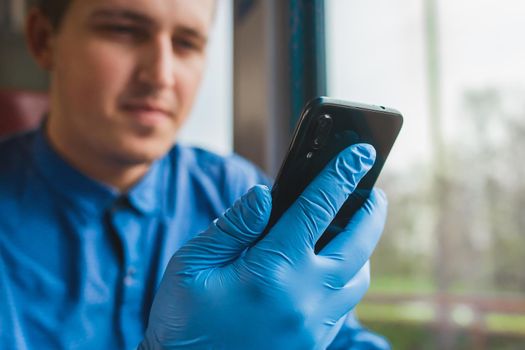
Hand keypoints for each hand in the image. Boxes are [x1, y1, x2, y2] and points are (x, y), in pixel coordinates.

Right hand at [139, 144, 386, 348]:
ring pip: (359, 279)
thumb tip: (264, 195)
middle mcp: (303, 299)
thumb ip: (233, 227)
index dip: (340, 175)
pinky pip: (344, 305)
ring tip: (350, 231)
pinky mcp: (313, 344)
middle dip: (372, 212)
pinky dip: (346, 279)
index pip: (317, 210)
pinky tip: (328, 268)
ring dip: (362, 249)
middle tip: (374, 192)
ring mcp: (313, 326)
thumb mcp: (192, 265)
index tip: (359, 154)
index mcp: (271, 272)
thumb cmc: (184, 322)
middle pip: (358, 245)